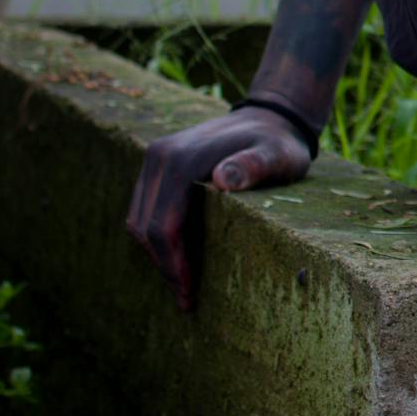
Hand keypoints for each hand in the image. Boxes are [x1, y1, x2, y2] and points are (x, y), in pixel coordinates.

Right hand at [125, 108, 312, 311]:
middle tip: (186, 298)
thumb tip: (223, 180)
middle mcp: (160, 157)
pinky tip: (180, 254)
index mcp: (181, 160)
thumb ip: (255, 166)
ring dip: (157, 254)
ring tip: (183, 282)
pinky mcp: (158, 163)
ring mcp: (155, 158)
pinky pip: (145, 207)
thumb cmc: (278, 143)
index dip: (173, 264)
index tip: (188, 294)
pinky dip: (156, 235)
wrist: (269, 116)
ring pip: (138, 219)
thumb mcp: (278, 156)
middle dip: (163, 266)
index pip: (163, 225)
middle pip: (145, 226)